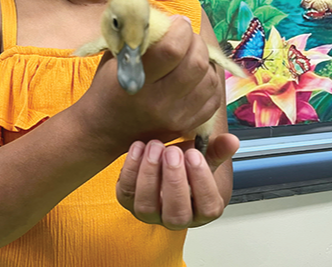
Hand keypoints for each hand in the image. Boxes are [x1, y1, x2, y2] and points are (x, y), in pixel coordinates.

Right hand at [83, 16, 221, 147]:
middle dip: (195, 42)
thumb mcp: (113, 59)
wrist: (103, 129)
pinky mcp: (186, 125)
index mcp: (136, 81)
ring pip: (209, 80)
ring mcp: (175, 116)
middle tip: (185, 36)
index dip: (180, 29)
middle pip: (195, 64)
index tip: (177, 22)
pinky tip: (196, 75)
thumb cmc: (105, 88)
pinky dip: (209, 81)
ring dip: (205, 61)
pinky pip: (213, 98)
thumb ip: (137, 38)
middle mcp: (159, 102)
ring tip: (191, 54)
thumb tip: (165, 17)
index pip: (172, 49)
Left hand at [115, 134, 239, 228]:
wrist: (158, 163)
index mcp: (201, 211)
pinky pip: (126, 191)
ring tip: (155, 147)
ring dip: (150, 174)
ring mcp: (149, 213)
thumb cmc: (183, 166)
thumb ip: (216, 150)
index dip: (201, 181)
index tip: (195, 155)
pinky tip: (138, 147)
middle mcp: (175, 219)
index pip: (207, 207)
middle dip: (174, 180)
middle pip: (177, 213)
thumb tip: (231, 140)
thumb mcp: (202, 158)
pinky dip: (131, 168)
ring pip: (147, 206)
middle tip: (172, 151)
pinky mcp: (127, 201)